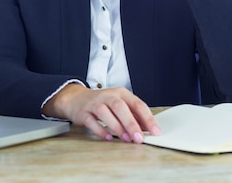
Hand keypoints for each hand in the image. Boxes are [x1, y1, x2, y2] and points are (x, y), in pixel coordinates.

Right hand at [42, 83, 160, 142]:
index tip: (155, 131)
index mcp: (121, 93)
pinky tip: (108, 137)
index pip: (137, 104)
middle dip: (131, 123)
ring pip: (105, 112)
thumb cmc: (103, 103)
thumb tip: (148, 129)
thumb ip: (133, 115)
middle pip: (120, 107)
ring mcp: (94, 103)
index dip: (148, 118)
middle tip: (139, 138)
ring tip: (126, 139)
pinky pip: (91, 121)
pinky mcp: (83, 112)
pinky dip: (100, 130)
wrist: (76, 99)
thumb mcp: (120, 105)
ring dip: (117, 126)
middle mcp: (108, 96)